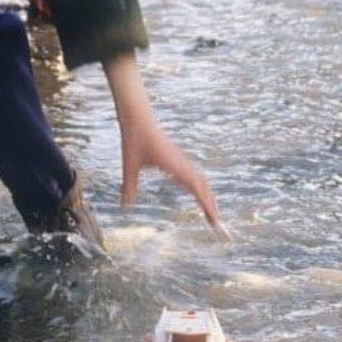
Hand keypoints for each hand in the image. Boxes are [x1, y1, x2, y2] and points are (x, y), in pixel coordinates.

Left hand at [103, 52, 219, 228]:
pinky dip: (199, 185)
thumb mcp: (130, 165)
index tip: (215, 221)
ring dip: (206, 194)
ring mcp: (180, 159)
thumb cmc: (134, 139)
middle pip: (203, 185)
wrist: (138, 117)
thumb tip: (125, 208)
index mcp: (175, 165)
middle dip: (211, 204)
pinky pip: (192, 172)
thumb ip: (129, 187)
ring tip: (210, 211)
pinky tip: (195, 192)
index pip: (197, 188)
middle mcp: (181, 163)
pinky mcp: (176, 156)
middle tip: (216, 224)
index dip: (207, 205)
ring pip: (199, 178)